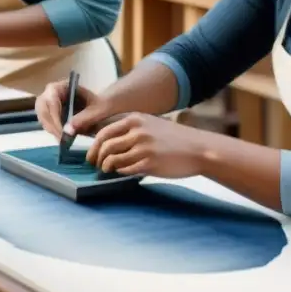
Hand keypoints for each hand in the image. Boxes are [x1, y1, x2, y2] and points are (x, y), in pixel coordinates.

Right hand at [34, 79, 110, 138]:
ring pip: (42, 116)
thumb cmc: (100, 104)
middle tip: (61, 139)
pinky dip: (52, 130)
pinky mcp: (49, 111)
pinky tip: (61, 138)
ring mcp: (48, 101)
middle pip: (42, 108)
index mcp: (63, 86)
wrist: (100, 106)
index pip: (52, 100)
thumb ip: (84, 118)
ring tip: (63, 140)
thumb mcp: (96, 111)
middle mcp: (52, 92)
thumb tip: (67, 131)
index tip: (62, 131)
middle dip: (51, 125)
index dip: (55, 116)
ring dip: (51, 129)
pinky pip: (45, 121)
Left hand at [86, 113, 207, 178]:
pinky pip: (125, 170)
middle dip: (96, 157)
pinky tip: (122, 172)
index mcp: (135, 119)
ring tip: (107, 170)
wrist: (198, 149)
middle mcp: (137, 132)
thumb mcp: (151, 124)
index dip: (94, 146)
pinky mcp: (150, 163)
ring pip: (113, 159)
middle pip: (105, 146)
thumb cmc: (174, 138)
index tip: (91, 155)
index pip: (104, 132)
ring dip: (106, 166)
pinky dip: (120, 172)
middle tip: (96, 165)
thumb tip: (107, 140)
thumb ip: (130, 129)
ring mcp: (143, 148)